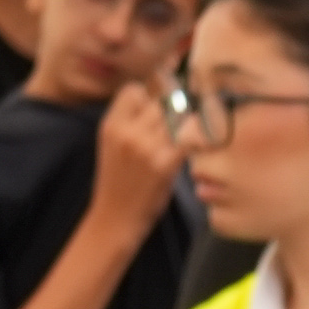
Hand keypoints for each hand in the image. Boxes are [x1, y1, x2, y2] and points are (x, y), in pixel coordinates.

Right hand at [87, 77, 184, 235]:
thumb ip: (131, 123)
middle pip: (160, 103)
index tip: (158, 108)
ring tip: (184, 138)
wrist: (115, 219)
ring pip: (177, 118)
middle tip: (178, 125)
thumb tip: (161, 99)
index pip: (135, 90)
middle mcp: (127, 132)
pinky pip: (188, 138)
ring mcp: (145, 148)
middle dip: (173, 112)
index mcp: (111, 125)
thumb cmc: (118, 183)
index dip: (150, 96)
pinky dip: (196, 139)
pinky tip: (196, 146)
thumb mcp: (113, 146)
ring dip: (185, 125)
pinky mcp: (164, 165)